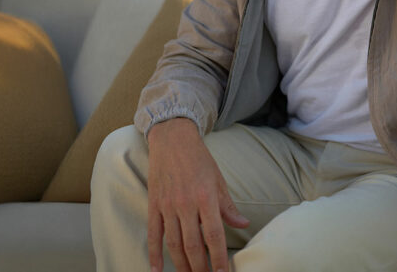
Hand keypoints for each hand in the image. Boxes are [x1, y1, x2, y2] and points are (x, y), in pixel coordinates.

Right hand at [147, 118, 248, 271]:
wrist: (173, 138)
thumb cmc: (199, 159)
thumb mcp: (218, 179)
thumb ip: (228, 205)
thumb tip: (243, 224)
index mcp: (205, 197)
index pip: (214, 235)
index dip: (218, 259)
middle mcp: (186, 203)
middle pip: (193, 245)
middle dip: (200, 268)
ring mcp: (168, 205)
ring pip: (174, 244)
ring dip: (181, 265)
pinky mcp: (154, 204)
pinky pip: (153, 234)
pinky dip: (154, 254)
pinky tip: (157, 271)